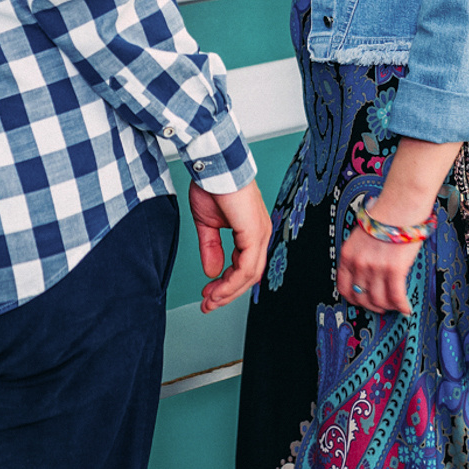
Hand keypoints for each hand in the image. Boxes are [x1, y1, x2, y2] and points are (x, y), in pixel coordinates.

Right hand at [188, 180, 271, 312]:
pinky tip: (217, 288)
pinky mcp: (254, 234)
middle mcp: (260, 234)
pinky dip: (231, 282)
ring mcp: (259, 234)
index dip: (227, 284)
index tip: (209, 293)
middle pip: (249, 275)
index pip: (244, 266)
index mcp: (251, 230)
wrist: (213, 165)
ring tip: (210, 300)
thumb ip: (211, 248)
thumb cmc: (212, 185)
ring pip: (249, 275)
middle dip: (227, 293)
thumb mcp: (208, 224)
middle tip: (209, 304)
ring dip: (228, 291)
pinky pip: (246, 267)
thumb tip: (212, 271)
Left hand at [335, 220, 424, 315]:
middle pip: (362, 297)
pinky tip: (406, 307)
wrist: (400, 206)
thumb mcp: (361, 235)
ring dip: (388, 307)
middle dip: (372, 306)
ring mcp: (375, 268)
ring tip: (395, 305)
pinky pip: (396, 297)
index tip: (363, 301)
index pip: (344, 287)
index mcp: (348, 255)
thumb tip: (366, 273)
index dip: (354, 298)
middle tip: (382, 306)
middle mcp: (359, 264)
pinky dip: (402, 306)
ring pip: (379, 301)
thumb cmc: (385, 216)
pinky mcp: (394, 270)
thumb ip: (360, 254)